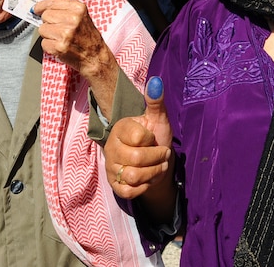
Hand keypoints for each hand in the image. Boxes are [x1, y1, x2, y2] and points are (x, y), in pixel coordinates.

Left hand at [32, 0, 114, 77]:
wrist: (95, 57)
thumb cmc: (88, 38)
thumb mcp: (82, 17)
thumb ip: (65, 10)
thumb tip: (42, 8)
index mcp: (78, 9)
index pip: (53, 2)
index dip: (41, 6)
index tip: (36, 9)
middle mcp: (72, 19)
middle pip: (45, 16)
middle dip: (48, 22)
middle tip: (58, 29)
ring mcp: (65, 34)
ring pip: (42, 29)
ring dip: (48, 35)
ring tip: (61, 38)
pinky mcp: (59, 47)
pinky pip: (43, 43)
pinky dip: (49, 46)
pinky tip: (60, 46)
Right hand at [105, 77, 173, 206]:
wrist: (156, 162)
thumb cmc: (156, 138)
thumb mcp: (158, 118)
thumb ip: (156, 101)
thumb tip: (156, 81)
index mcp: (120, 129)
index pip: (139, 137)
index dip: (152, 140)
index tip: (152, 138)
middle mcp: (111, 148)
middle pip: (136, 159)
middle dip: (157, 158)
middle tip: (161, 154)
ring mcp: (112, 167)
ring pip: (133, 176)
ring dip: (153, 172)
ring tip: (156, 166)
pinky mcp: (116, 185)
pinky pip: (130, 191)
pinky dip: (144, 186)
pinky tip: (147, 178)